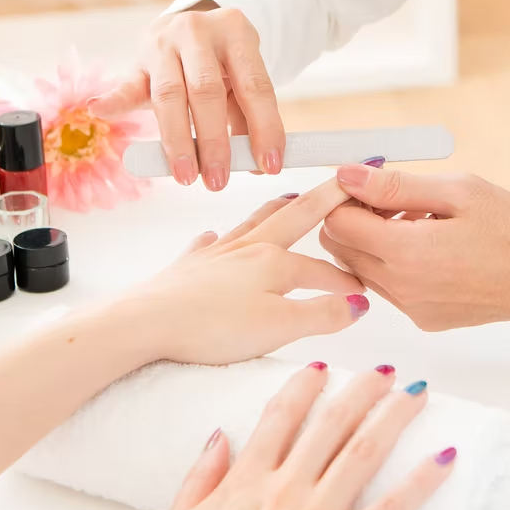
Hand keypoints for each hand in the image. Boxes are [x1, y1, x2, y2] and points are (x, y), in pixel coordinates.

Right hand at [89, 2, 282, 190]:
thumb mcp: (241, 78)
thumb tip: (259, 165)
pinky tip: (100, 111)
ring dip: (177, 140)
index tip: (269, 165)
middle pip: (206, 90)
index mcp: (236, 32)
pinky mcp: (137, 60)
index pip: (253, 85)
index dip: (263, 127)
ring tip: (186, 175)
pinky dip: (114, 100)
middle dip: (214, 141)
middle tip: (218, 180)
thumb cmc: (221, 61)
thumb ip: (248, 116)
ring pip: (169, 94)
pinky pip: (126, 83)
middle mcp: (198, 31)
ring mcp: (163, 43)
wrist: (191, 24)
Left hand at [123, 178, 370, 365]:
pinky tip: (215, 236)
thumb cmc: (210, 326)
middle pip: (293, 216)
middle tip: (342, 181)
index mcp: (273, 260)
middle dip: (322, 200)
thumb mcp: (279, 328)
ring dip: (277, 208)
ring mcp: (216, 254)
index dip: (346, 281)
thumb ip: (322, 313)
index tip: (365, 293)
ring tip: (291, 197)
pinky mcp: (188, 267)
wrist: (144, 322)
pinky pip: (208, 243)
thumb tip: (357, 304)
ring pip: (254, 221)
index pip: (322, 267)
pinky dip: (218, 237)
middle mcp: (247, 248)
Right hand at [150, 364, 455, 509]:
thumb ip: (198, 478)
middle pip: (331, 425)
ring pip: (364, 452)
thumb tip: (219, 435)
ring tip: (418, 391)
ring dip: (394, 416)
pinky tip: (445, 458)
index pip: (280, 416)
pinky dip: (421, 482)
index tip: (322, 364)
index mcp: (246, 481)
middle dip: (362, 390)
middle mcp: (285, 491)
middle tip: (386, 368)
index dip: (304, 385)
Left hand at [320, 164, 509, 335]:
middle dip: (355, 217)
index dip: (347, 195)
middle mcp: (401, 288)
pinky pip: (386, 286)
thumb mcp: (458, 190)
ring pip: (360, 267)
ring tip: (420, 218)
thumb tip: (347, 174)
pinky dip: (393, 260)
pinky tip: (430, 243)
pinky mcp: (423, 319)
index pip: (337, 223)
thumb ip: (396, 185)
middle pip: (340, 248)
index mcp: (406, 253)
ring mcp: (411, 309)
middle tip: (396, 197)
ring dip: (374, 239)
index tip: (373, 180)